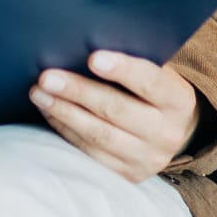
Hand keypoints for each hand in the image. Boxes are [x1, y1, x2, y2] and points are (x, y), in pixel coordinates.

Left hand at [29, 50, 200, 182]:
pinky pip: (90, 152)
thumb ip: (129, 59)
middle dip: (78, 91)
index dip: (122, 69)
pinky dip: (65, 129)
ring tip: (38, 93)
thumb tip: (81, 42)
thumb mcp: (153, 72)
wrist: (168, 131)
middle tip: (46, 76)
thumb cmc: (149, 89)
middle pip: (117, 110)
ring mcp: (148, 157)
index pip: (151, 82)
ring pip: (99, 134)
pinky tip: (48, 111)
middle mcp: (167, 133)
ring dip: (63, 111)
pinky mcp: (128, 174)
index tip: (92, 57)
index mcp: (179, 101)